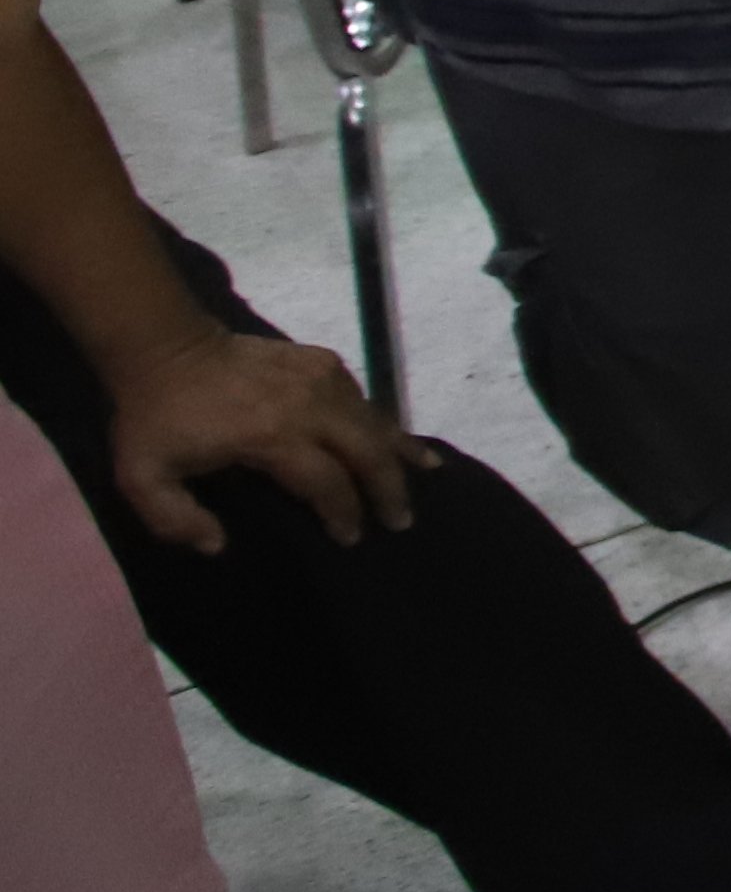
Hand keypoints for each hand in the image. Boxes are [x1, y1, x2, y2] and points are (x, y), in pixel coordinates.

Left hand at [108, 321, 420, 553]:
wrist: (164, 346)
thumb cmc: (155, 418)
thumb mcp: (143, 477)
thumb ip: (175, 520)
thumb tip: (218, 545)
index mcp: (272, 437)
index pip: (326, 483)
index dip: (343, 514)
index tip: (350, 537)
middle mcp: (308, 407)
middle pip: (367, 452)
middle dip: (388, 489)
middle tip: (400, 519)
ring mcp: (320, 378)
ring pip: (374, 421)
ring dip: (400, 451)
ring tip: (427, 472)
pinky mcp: (321, 360)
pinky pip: (362, 396)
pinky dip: (382, 419)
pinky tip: (391, 435)